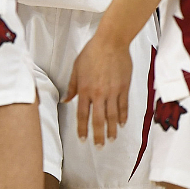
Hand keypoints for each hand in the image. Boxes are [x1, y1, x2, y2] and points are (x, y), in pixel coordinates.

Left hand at [64, 31, 132, 145]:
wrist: (111, 41)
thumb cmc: (92, 51)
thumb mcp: (76, 67)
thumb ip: (72, 86)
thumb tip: (66, 100)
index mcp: (85, 89)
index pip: (82, 114)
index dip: (82, 129)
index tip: (83, 139)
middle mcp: (99, 94)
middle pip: (98, 120)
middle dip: (98, 136)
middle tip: (98, 146)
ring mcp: (113, 92)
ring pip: (112, 117)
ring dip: (111, 130)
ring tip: (111, 140)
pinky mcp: (124, 88)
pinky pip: (123, 106)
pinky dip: (123, 117)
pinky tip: (121, 124)